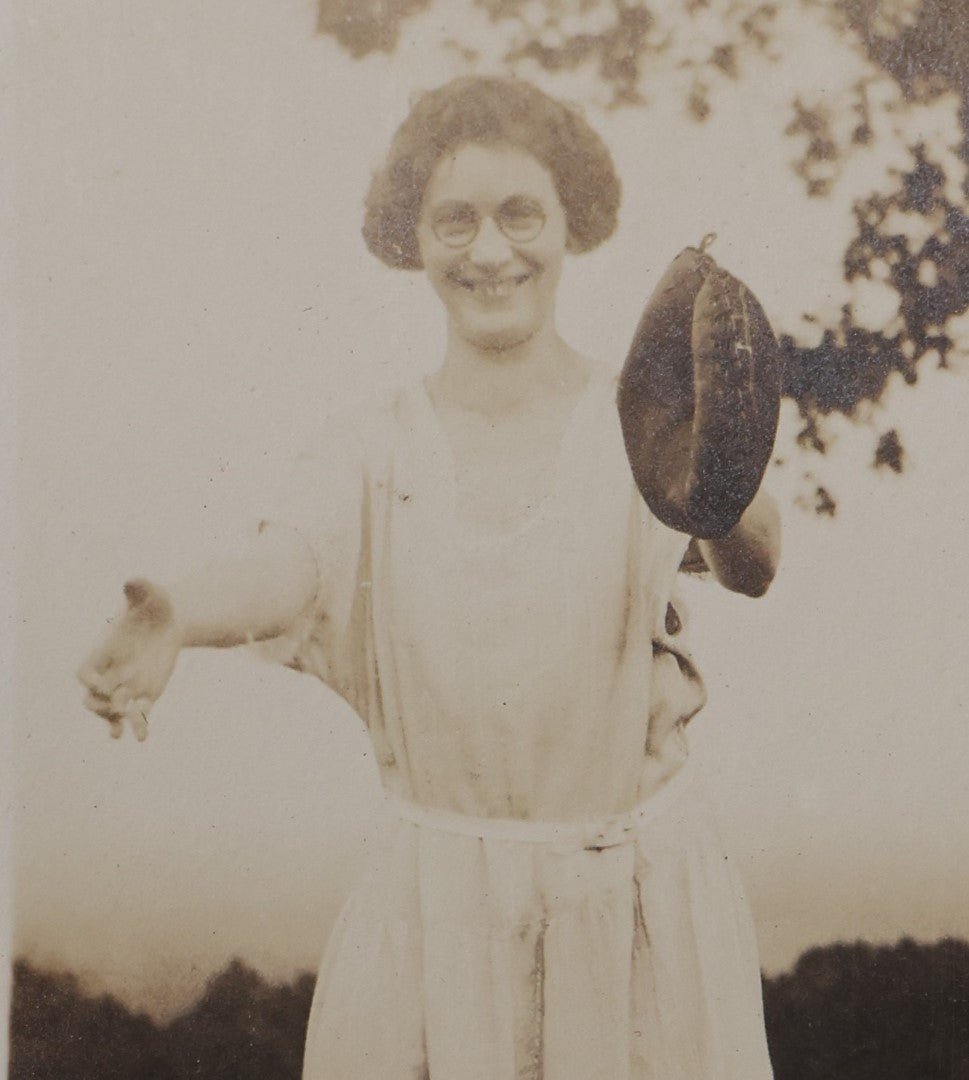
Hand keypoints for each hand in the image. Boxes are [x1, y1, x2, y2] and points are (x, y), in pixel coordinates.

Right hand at [76, 579, 182, 740]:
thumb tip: (132, 581)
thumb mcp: (151, 594)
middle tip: (119, 705)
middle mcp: (112, 672)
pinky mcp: (147, 693)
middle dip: (101, 706)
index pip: (85, 673)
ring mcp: (128, 685)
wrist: (171, 620)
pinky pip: (139, 715)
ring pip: (112, 711)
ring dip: (115, 721)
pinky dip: (139, 726)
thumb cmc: (154, 605)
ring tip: (120, 732)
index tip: (105, 684)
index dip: (91, 681)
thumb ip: (140, 588)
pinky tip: (143, 736)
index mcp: (105, 651)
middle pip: (92, 699)